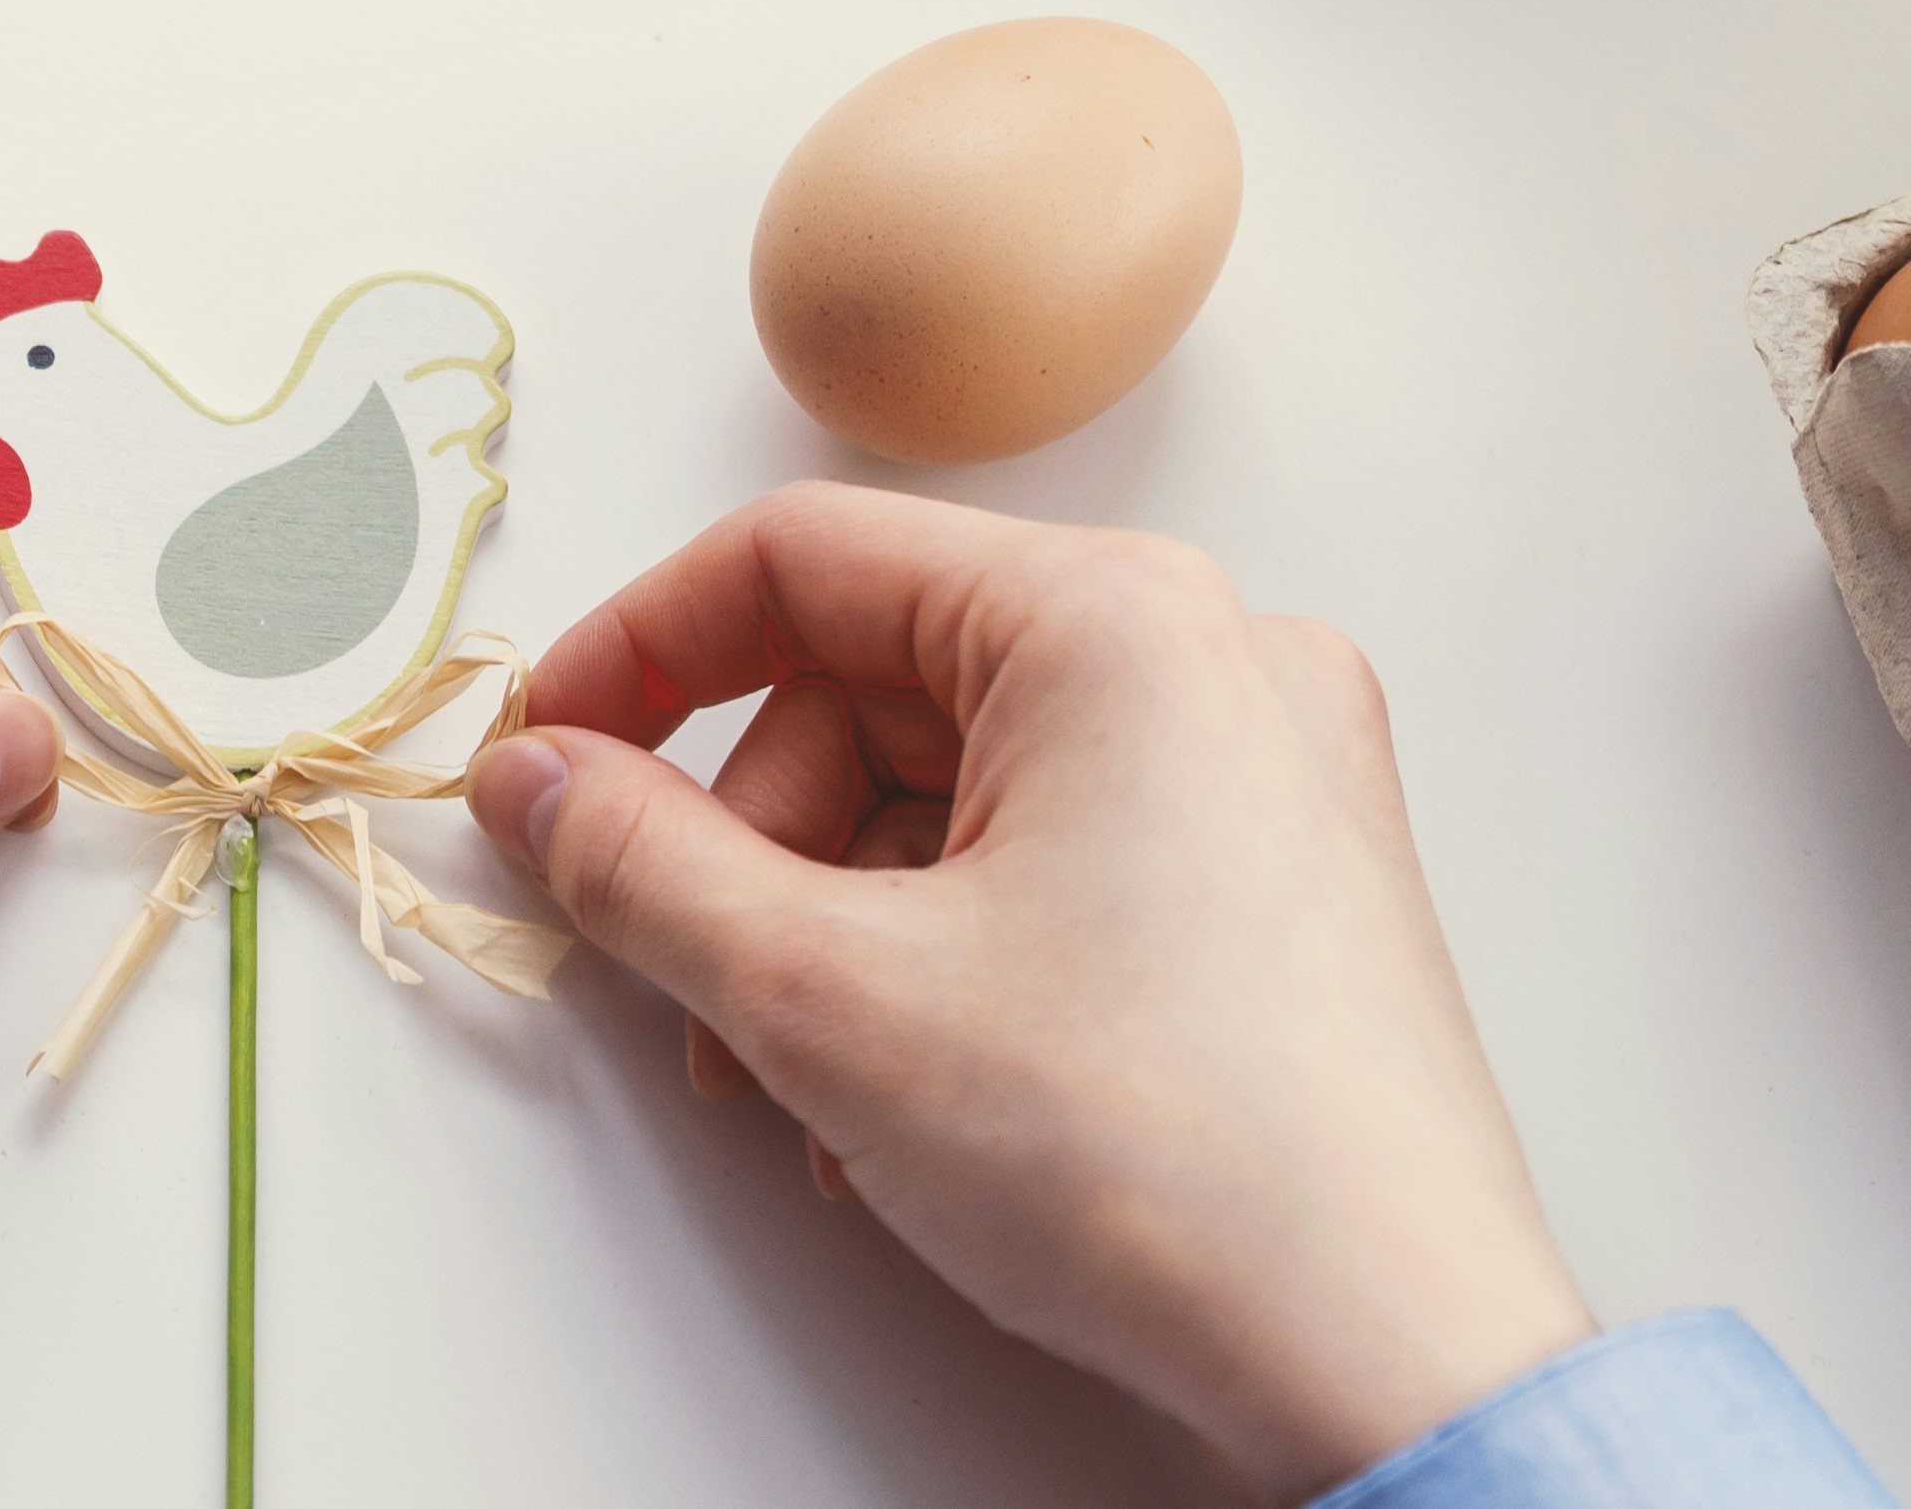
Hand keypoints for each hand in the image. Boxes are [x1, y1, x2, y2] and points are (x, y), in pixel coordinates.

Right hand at [468, 483, 1589, 1504]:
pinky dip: (943, 951)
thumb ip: (638, 859)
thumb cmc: (1164, 1161)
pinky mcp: (1285, 884)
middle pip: (871, 683)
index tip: (542, 760)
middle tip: (685, 974)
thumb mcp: (823, 992)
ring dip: (833, 921)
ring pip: (951, 784)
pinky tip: (911, 1097)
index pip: (797, 558)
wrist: (1401, 1374)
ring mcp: (1265, 772)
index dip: (633, 655)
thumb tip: (533, 782)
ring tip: (805, 1081)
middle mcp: (1210, 656)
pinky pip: (1050, 855)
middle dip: (747, 840)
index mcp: (1115, 618)